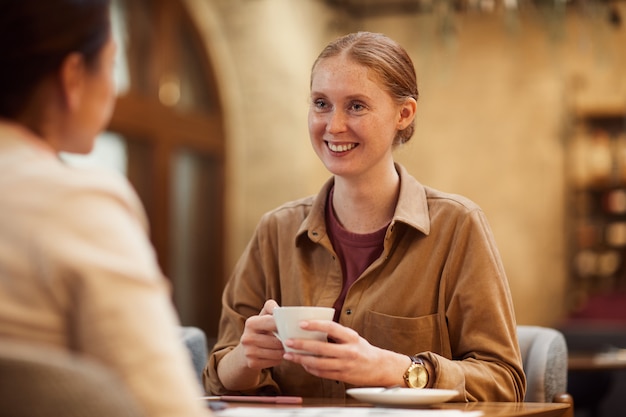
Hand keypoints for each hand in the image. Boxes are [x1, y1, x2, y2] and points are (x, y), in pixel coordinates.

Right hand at [238, 299, 284, 369]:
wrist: (247, 348)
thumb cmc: (261, 328)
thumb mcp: (264, 315)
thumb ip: (272, 308)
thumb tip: (280, 309)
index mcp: (251, 323)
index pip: (273, 322)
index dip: (284, 325)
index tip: (291, 326)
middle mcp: (247, 338)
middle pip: (277, 341)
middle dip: (286, 341)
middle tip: (291, 339)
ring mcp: (248, 352)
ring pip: (277, 353)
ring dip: (284, 351)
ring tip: (285, 346)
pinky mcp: (252, 363)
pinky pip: (274, 362)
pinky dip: (279, 359)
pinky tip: (277, 354)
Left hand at [281, 319, 408, 386]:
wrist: (380, 367)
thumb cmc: (363, 349)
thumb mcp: (353, 337)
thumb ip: (336, 334)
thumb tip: (313, 328)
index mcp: (351, 337)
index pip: (331, 328)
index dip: (315, 325)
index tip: (301, 324)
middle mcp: (349, 351)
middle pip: (321, 348)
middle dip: (302, 345)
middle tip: (288, 341)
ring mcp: (345, 365)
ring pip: (318, 363)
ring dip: (301, 359)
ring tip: (289, 355)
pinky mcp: (342, 376)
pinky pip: (322, 373)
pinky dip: (310, 368)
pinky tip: (302, 364)